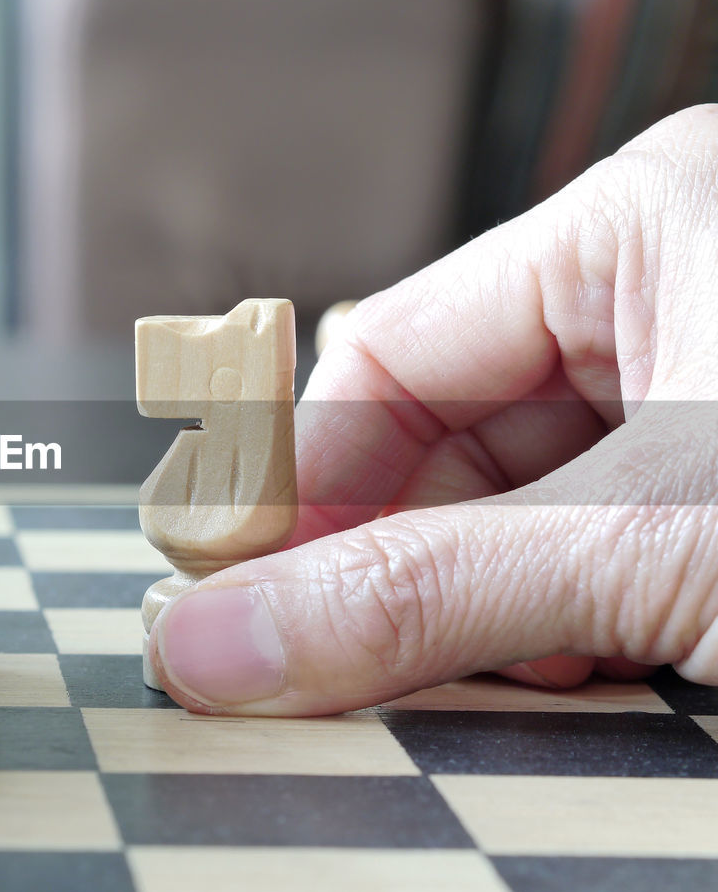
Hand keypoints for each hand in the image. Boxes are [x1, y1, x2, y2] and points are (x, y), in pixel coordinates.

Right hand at [149, 105, 717, 714]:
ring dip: (480, 600)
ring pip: (512, 498)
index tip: (236, 582)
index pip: (385, 350)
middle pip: (441, 432)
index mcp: (645, 221)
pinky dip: (559, 614)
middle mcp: (666, 285)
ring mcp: (704, 381)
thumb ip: (426, 592)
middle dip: (395, 557)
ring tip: (489, 670)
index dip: (296, 477)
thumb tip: (222, 638)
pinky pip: (588, 534)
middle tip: (334, 652)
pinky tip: (577, 663)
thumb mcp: (655, 541)